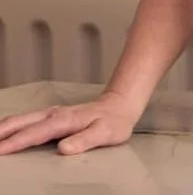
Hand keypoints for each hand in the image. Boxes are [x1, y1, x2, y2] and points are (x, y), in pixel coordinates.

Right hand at [0, 90, 139, 155]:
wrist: (120, 105)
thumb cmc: (113, 121)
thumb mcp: (105, 133)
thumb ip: (85, 140)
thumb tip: (64, 148)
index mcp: (64, 120)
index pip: (35, 133)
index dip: (16, 142)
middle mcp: (54, 115)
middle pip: (20, 122)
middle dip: (0, 134)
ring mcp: (50, 114)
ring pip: (20, 120)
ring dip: (2, 130)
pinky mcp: (50, 117)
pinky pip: (24, 121)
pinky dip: (10, 127)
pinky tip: (3, 134)